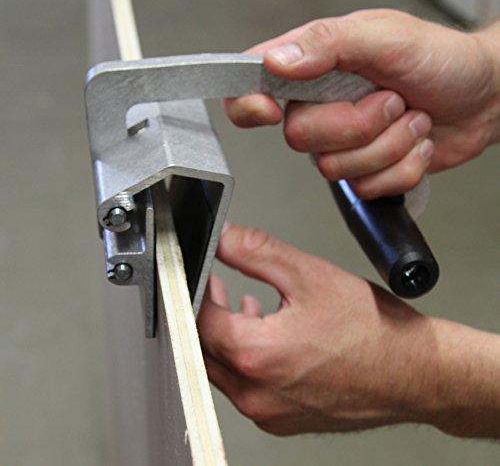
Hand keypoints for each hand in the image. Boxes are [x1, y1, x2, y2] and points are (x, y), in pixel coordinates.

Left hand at [198, 223, 499, 437]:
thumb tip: (224, 237)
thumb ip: (255, 251)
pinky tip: (267, 337)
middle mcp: (256, 392)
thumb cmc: (373, 330)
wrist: (414, 373)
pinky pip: (247, 388)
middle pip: (205, 347)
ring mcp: (269, 411)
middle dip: (207, 313)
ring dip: (226, 336)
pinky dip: (247, 360)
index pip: (199, 319)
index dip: (197, 291)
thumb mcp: (309, 274)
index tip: (204, 276)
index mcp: (257, 355)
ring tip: (243, 308)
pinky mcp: (282, 419)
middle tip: (216, 288)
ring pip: (223, 369)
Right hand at [225, 10, 499, 197]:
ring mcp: (342, 142)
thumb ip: (329, 44)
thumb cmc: (440, 60)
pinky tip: (413, 141)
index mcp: (315, 66)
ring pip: (335, 168)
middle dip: (357, 125)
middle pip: (299, 138)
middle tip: (389, 101)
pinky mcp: (363, 171)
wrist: (480, 97)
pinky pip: (367, 187)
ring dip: (387, 146)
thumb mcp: (386, 37)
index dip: (249, 103)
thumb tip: (278, 61)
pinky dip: (401, 167)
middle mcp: (322, 106)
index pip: (253, 84)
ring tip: (409, 117)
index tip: (270, 110)